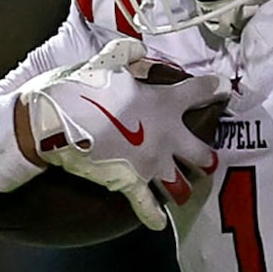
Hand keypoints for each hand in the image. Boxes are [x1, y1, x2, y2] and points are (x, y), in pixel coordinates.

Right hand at [20, 38, 227, 229]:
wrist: (50, 122)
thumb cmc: (77, 87)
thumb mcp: (104, 60)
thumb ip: (129, 54)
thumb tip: (142, 50)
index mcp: (163, 102)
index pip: (200, 92)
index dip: (214, 89)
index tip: (222, 89)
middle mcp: (166, 137)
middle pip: (203, 154)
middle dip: (205, 156)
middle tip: (201, 156)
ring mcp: (151, 164)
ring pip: (183, 185)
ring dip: (183, 186)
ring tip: (180, 184)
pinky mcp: (131, 184)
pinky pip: (150, 209)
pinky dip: (154, 217)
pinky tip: (159, 222)